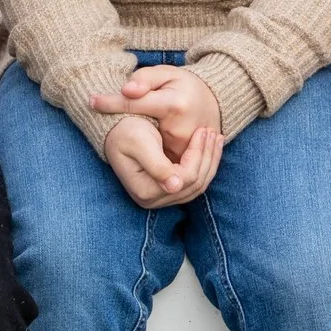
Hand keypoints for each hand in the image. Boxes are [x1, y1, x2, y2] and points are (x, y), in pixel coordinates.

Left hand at [91, 65, 221, 163]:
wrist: (213, 102)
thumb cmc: (183, 85)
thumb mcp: (166, 73)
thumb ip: (145, 79)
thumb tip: (126, 90)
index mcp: (173, 106)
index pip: (134, 105)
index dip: (110, 103)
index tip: (91, 101)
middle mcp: (180, 130)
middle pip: (141, 137)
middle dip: (122, 132)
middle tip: (103, 116)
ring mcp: (185, 148)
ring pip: (151, 155)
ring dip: (131, 147)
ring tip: (121, 134)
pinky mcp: (188, 159)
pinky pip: (165, 166)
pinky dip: (147, 157)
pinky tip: (136, 144)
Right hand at [102, 115, 224, 208]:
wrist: (115, 129)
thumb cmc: (125, 131)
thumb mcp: (139, 143)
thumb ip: (157, 166)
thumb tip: (174, 187)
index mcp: (145, 191)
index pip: (184, 178)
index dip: (197, 155)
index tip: (202, 131)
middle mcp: (153, 200)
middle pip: (194, 184)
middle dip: (207, 157)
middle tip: (214, 133)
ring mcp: (161, 198)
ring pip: (198, 185)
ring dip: (209, 161)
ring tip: (215, 138)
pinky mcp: (167, 190)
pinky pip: (193, 181)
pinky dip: (204, 164)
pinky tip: (209, 148)